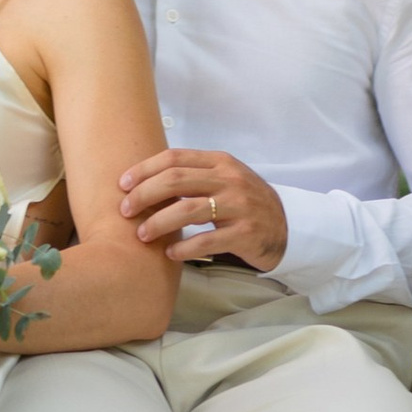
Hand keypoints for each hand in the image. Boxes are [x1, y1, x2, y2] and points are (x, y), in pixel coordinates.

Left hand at [118, 149, 286, 270]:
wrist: (288, 227)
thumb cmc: (244, 203)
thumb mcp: (224, 180)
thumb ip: (193, 176)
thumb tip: (144, 182)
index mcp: (220, 162)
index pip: (174, 157)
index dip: (144, 169)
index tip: (122, 184)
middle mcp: (230, 180)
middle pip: (175, 180)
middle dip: (144, 194)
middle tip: (125, 210)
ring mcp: (240, 206)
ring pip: (188, 210)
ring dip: (158, 223)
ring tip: (142, 235)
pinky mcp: (246, 233)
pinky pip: (207, 240)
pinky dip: (184, 248)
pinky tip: (170, 254)